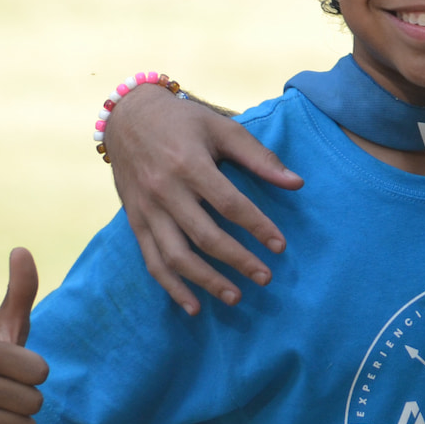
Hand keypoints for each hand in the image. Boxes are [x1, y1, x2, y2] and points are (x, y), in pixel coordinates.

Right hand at [107, 82, 302, 313]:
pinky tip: (193, 306)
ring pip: (175, 256)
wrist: (127, 117)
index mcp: (189, 165)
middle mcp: (164, 191)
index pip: (229, 204)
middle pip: (204, 236)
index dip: (257, 226)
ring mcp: (146, 210)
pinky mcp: (134, 221)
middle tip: (265, 278)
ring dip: (205, 281)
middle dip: (237, 261)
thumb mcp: (222, 128)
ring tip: (235, 298)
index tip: (280, 246)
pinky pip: (152, 260)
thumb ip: (259, 157)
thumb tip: (297, 183)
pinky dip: (171, 287)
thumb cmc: (183, 121)